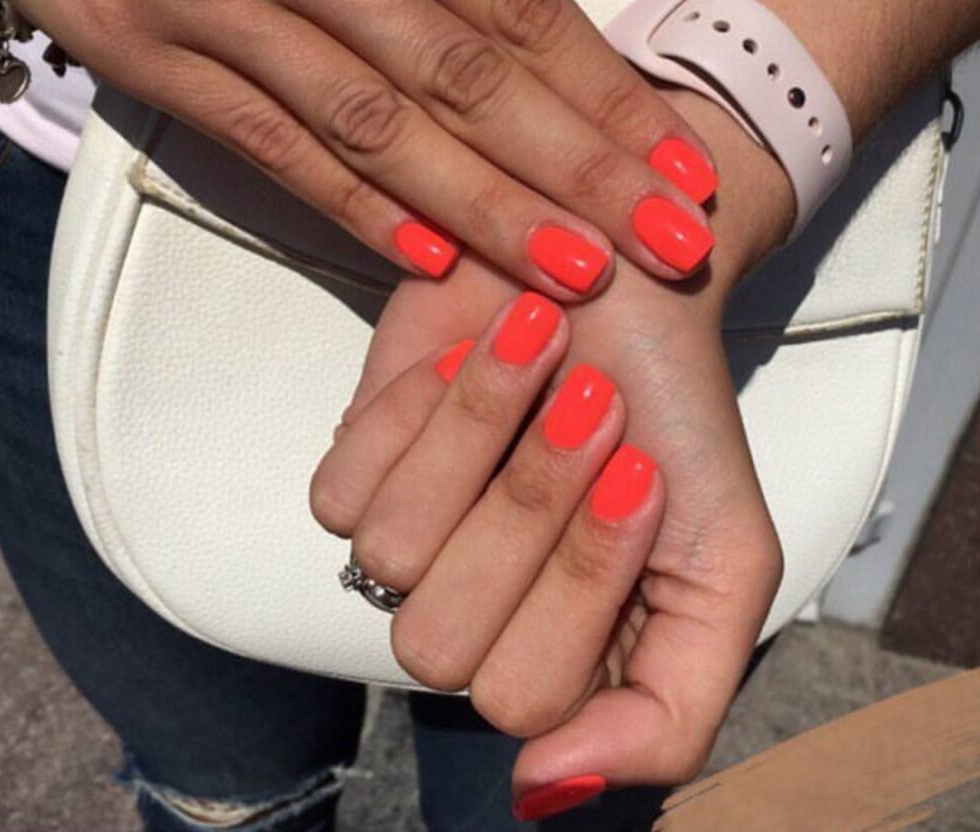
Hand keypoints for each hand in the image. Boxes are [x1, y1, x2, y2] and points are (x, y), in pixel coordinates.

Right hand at [0, 0, 717, 294]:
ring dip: (491, 210)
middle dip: (585, 169)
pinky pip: (274, 150)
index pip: (514, 3)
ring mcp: (223, 5)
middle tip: (669, 238)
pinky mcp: (153, 61)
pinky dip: (356, 210)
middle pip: (472, 79)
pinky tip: (431, 260)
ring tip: (579, 272)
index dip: (606, 90)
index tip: (678, 158)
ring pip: (384, 130)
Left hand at [312, 255, 781, 818]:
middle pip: (439, 646)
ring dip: (477, 433)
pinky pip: (340, 489)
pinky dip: (414, 407)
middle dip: (528, 504)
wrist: (621, 287)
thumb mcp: (727, 566)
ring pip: (388, 558)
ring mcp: (407, 550)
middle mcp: (476, 618)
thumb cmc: (673, 415)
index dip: (581, 580)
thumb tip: (544, 793)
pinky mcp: (351, 477)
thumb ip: (672, 709)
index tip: (642, 473)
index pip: (525, 700)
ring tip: (538, 352)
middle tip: (590, 405)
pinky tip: (465, 357)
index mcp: (565, 660)